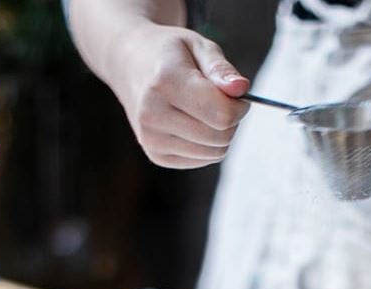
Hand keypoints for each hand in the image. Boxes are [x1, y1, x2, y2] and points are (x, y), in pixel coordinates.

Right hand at [103, 22, 249, 167]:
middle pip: (220, 137)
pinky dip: (208, 144)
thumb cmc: (170, 54)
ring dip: (221, 133)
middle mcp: (153, 114)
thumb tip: (241, 89)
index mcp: (165, 82)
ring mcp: (151, 139)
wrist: (129, 65)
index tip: (235, 93)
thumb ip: (221, 69)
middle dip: (232, 120)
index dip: (239, 105)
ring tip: (205, 109)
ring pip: (214, 152)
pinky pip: (203, 159)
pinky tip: (194, 123)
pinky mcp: (156, 155)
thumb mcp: (198, 46)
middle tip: (221, 100)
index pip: (221, 114)